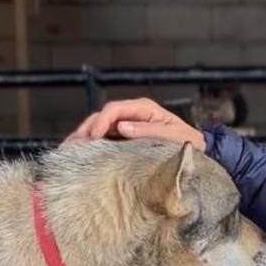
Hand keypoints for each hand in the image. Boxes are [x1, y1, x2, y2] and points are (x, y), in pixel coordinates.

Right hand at [66, 98, 205, 149]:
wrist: (196, 151)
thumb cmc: (187, 141)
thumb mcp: (172, 135)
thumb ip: (147, 131)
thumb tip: (121, 127)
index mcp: (144, 109)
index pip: (115, 109)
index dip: (102, 121)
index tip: (93, 136)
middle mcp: (132, 115)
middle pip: (102, 117)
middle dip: (86, 129)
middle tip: (73, 146)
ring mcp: (126, 126)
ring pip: (98, 127)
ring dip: (83, 138)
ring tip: (69, 152)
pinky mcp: (123, 139)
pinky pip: (103, 139)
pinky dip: (90, 146)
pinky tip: (79, 156)